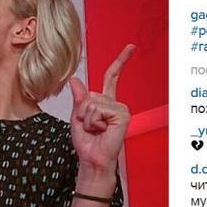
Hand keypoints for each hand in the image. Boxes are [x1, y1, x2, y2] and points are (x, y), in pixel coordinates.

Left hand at [68, 44, 134, 176]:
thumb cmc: (87, 143)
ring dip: (87, 119)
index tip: (131, 47)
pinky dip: (93, 122)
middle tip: (90, 127)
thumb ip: (78, 99)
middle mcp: (115, 104)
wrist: (92, 159)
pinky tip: (102, 130)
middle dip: (82, 112)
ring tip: (96, 130)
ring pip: (92, 103)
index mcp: (106, 102)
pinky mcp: (122, 115)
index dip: (121, 61)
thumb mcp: (76, 118)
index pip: (113, 76)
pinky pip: (97, 110)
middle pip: (89, 95)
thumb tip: (75, 80)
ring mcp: (120, 109)